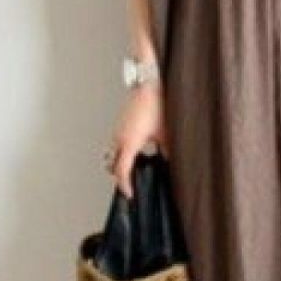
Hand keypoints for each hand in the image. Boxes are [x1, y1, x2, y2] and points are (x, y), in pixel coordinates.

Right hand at [105, 84, 169, 198]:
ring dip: (117, 164)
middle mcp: (119, 139)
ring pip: (110, 155)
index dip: (125, 185)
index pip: (121, 171)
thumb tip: (170, 163)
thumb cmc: (156, 107)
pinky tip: (136, 152)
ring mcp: (117, 131)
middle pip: (111, 166)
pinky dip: (120, 153)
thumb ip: (166, 151)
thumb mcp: (165, 133)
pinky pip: (114, 145)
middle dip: (119, 177)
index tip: (130, 194)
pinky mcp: (119, 125)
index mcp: (129, 143)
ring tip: (132, 169)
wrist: (147, 86)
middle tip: (130, 184)